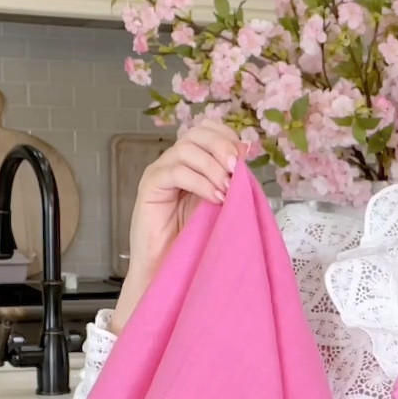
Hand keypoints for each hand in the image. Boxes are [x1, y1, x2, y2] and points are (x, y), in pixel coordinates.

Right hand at [112, 122, 242, 333]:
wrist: (169, 270)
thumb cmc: (195, 240)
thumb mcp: (220, 203)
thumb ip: (230, 179)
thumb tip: (247, 152)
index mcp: (192, 162)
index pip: (207, 129)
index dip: (227, 137)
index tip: (244, 158)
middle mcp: (174, 162)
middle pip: (197, 132)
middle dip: (222, 147)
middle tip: (237, 170)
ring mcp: (160, 173)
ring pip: (186, 149)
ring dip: (213, 167)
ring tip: (227, 190)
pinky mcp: (150, 188)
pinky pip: (175, 172)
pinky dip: (199, 182)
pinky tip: (214, 198)